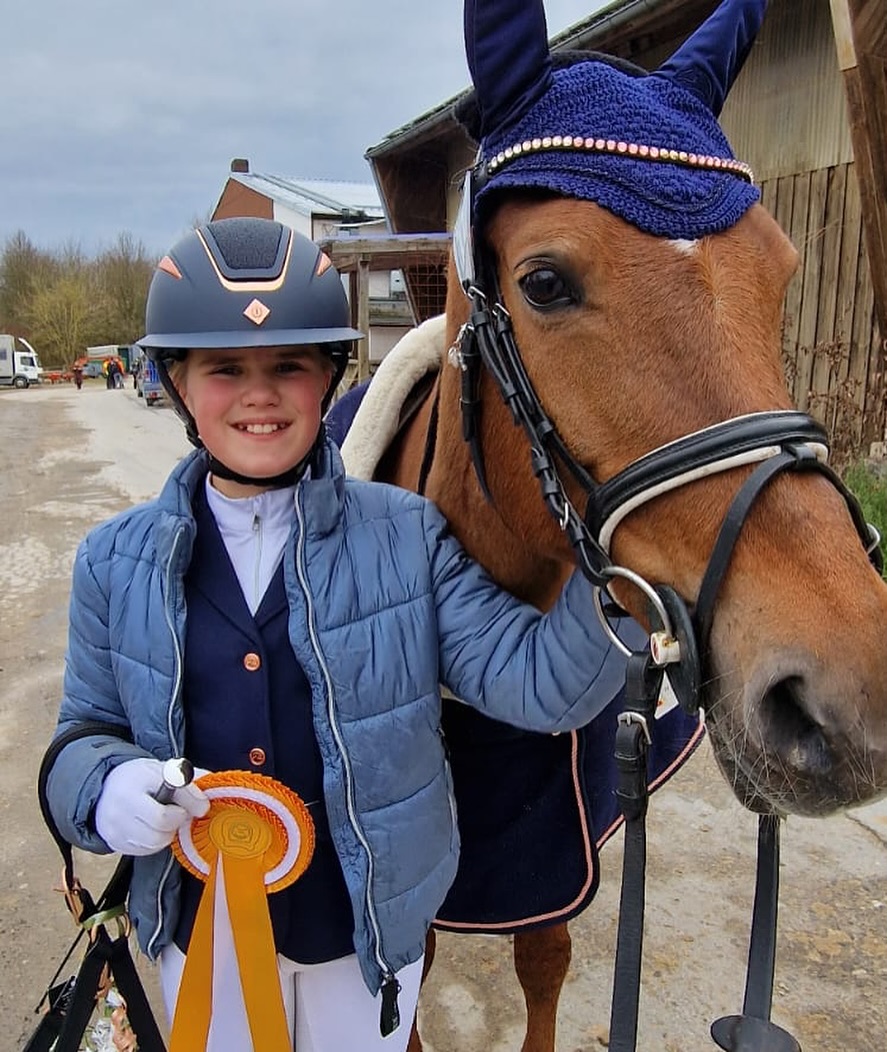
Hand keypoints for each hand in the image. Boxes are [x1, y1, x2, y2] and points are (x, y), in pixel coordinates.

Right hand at [95, 757, 209, 855]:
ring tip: (165, 817)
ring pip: (155, 842)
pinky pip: (145, 850)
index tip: (197, 804)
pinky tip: (153, 826)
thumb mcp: (165, 771)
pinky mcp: (115, 843)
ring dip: (167, 832)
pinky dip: (155, 841)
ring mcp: (114, 829)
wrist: (107, 787)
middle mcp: (119, 810)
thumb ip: (188, 784)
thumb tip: (205, 805)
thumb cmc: (141, 778)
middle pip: (161, 829)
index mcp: (133, 786)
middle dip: (177, 821)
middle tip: (178, 811)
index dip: (186, 808)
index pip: (164, 811)